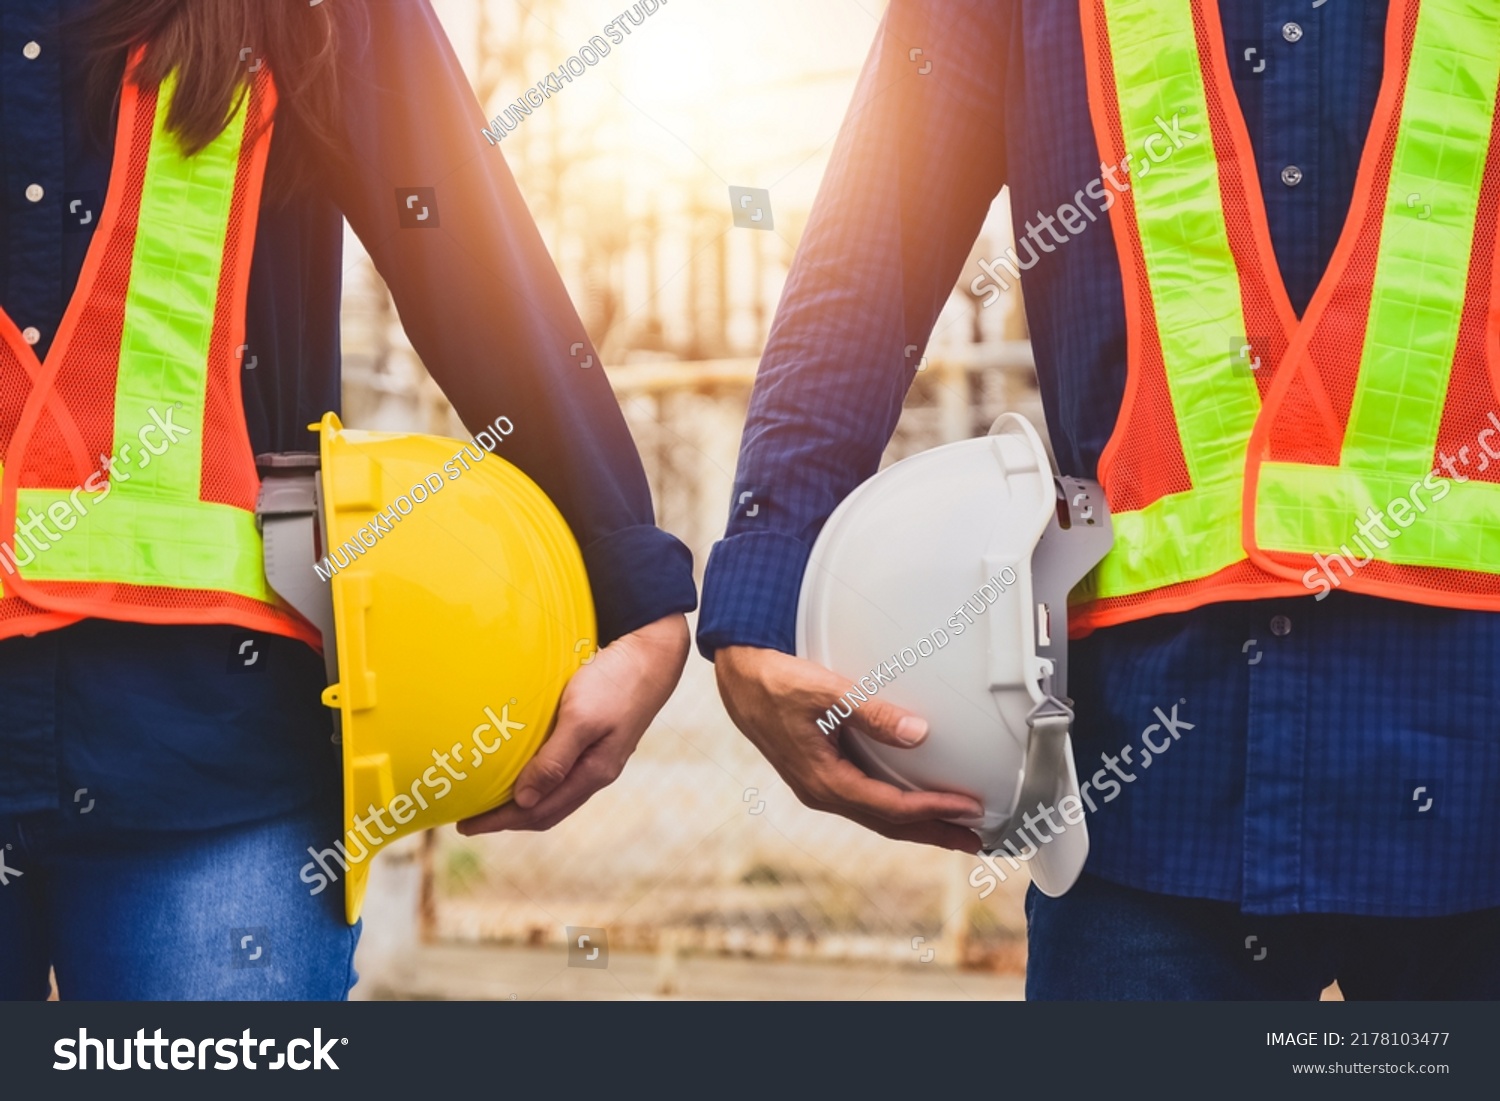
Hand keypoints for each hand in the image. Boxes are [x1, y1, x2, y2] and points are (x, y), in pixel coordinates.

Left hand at [458, 613, 689, 834]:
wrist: (652, 653)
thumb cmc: (615, 681)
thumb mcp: (581, 718)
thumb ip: (554, 760)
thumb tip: (524, 801)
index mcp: (594, 773)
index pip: (539, 812)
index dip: (501, 822)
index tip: (466, 824)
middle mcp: (597, 771)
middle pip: (547, 810)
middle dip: (508, 819)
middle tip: (470, 818)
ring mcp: (599, 756)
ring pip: (555, 793)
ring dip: (522, 801)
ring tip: (492, 799)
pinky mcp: (597, 738)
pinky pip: (561, 772)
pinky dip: (536, 779)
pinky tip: (523, 768)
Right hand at [714, 645, 981, 850]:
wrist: (739, 679)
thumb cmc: (777, 683)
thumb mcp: (826, 693)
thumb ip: (873, 713)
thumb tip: (920, 734)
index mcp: (825, 780)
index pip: (891, 806)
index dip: (933, 810)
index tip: (969, 809)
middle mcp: (823, 792)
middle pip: (889, 824)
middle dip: (935, 833)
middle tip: (977, 842)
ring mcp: (821, 787)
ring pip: (878, 816)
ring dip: (919, 825)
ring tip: (955, 830)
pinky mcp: (822, 774)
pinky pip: (867, 802)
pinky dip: (897, 809)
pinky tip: (914, 804)